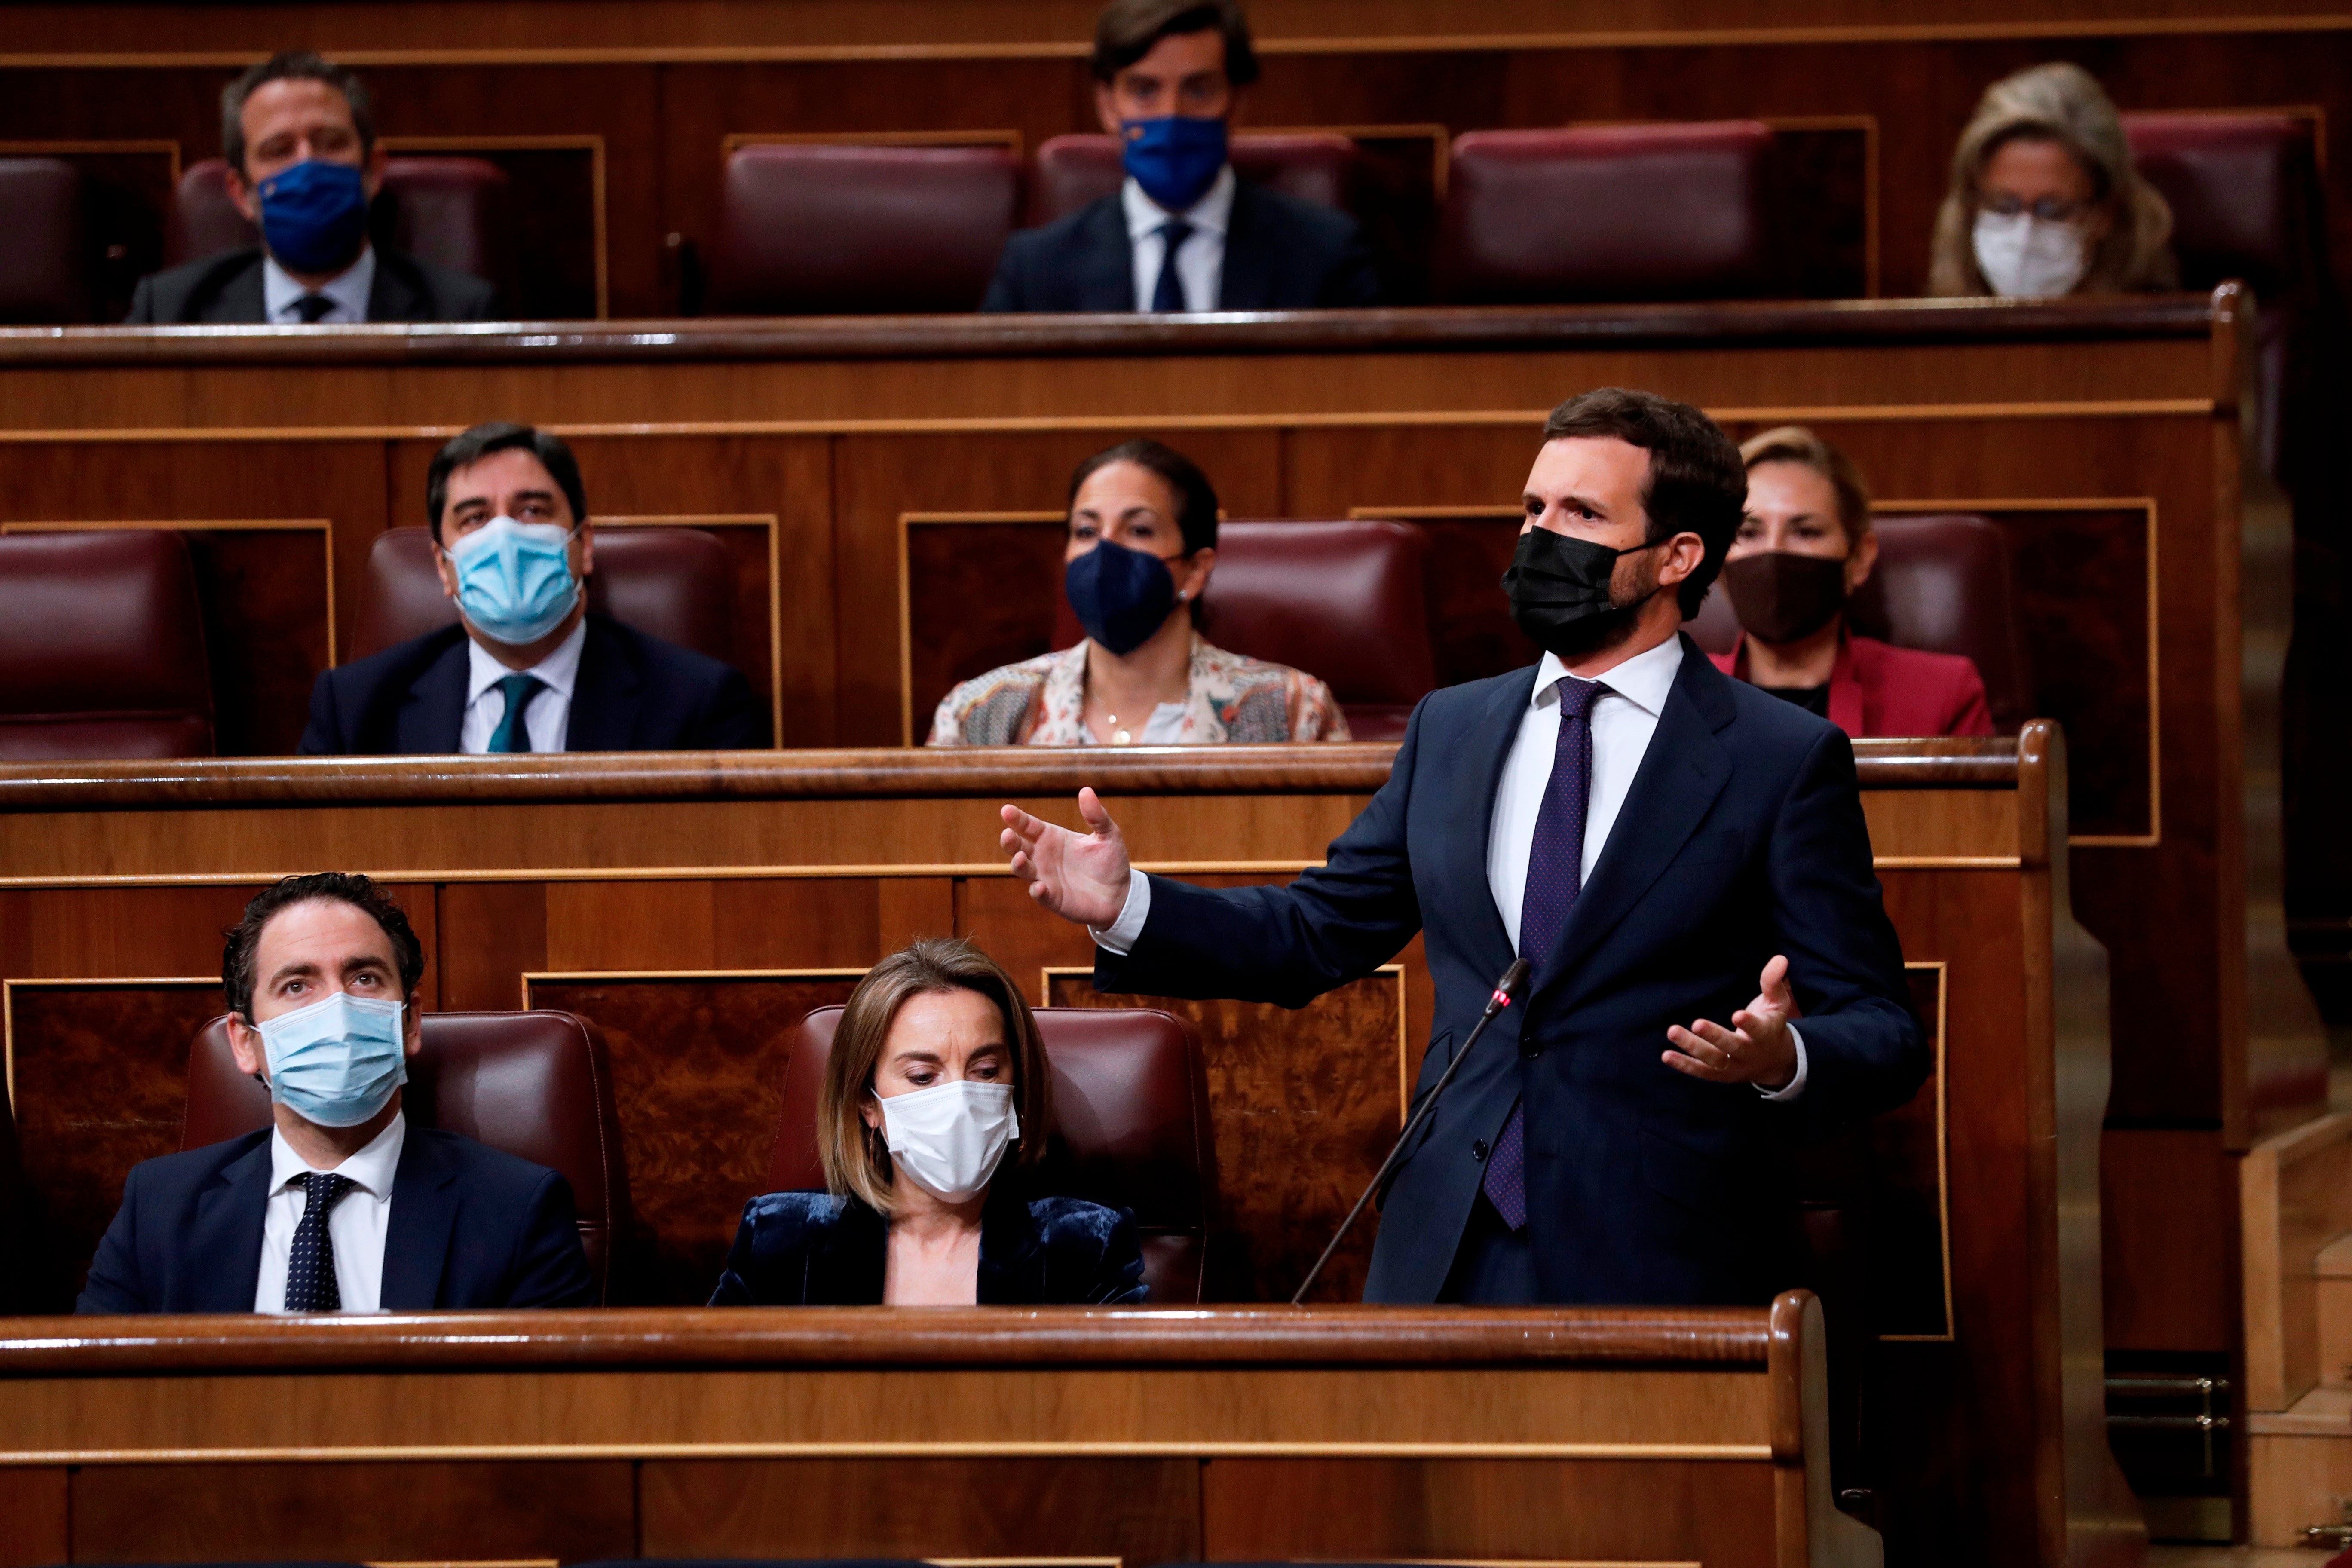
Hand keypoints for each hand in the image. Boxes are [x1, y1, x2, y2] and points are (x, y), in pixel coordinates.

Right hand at [1000, 788, 1133, 928]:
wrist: (1120, 893)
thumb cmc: (1110, 861)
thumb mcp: (1108, 835)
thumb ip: (1096, 815)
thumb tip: (1086, 790)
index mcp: (1051, 837)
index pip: (1028, 826)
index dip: (1017, 818)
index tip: (1006, 810)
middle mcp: (1043, 857)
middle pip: (1018, 847)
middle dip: (1010, 841)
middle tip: (1007, 834)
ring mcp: (1045, 878)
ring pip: (1023, 870)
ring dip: (1018, 864)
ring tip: (1020, 858)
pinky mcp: (1053, 898)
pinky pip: (1040, 895)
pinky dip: (1037, 891)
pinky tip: (1040, 887)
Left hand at [1663, 954, 1797, 1088]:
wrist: (1774, 1062)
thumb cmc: (1771, 1025)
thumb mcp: (1777, 1003)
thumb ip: (1773, 982)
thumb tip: (1779, 958)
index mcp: (1766, 1034)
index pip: (1758, 1030)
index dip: (1749, 1024)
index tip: (1738, 1015)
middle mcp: (1749, 1052)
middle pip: (1732, 1047)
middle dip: (1715, 1036)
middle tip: (1697, 1023)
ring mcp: (1734, 1066)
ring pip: (1713, 1060)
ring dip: (1692, 1047)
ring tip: (1672, 1031)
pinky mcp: (1719, 1074)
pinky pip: (1700, 1071)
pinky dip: (1684, 1064)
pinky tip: (1666, 1055)